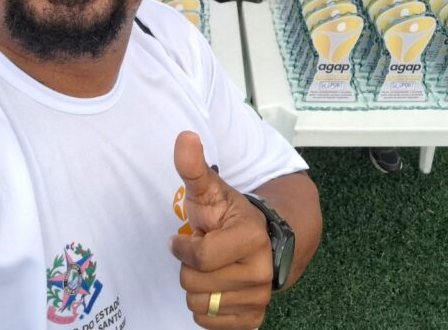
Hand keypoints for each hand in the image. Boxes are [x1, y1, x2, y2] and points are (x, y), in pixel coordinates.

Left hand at [169, 132, 273, 328]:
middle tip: (204, 252)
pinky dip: (206, 308)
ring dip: (197, 287)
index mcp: (251, 239)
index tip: (185, 237)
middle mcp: (261, 273)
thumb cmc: (228, 215)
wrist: (265, 241)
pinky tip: (216, 286)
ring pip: (199, 306)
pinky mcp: (253, 320)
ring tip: (211, 268)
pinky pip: (209, 325)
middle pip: (194, 285)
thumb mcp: (210, 189)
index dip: (182, 247)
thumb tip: (185, 137)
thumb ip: (194, 166)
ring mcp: (259, 299)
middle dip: (189, 268)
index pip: (197, 258)